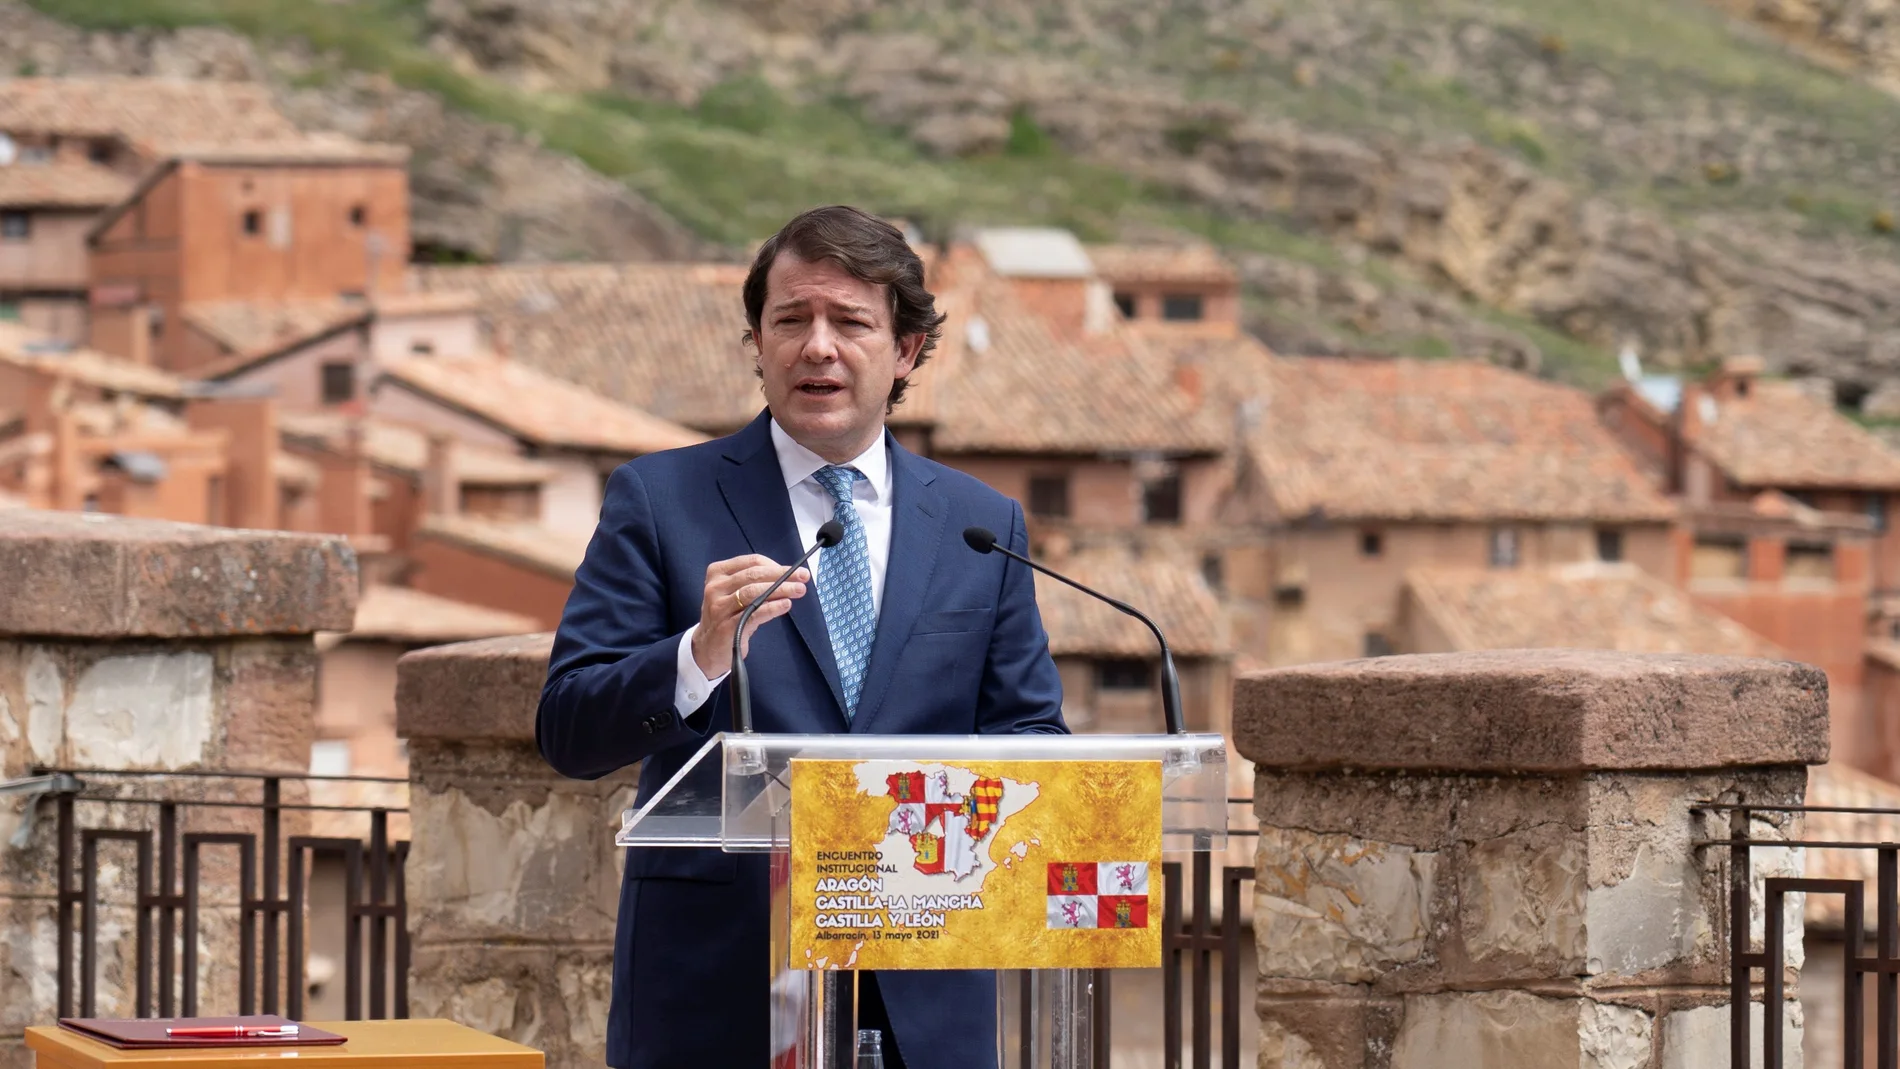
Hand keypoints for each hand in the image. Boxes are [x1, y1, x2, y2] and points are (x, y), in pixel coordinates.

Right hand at [691, 554, 809, 678]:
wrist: (708, 649)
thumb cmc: (727, 617)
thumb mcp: (737, 596)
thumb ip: (757, 584)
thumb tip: (790, 578)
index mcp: (717, 573)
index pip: (751, 562)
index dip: (776, 565)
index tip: (795, 570)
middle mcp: (715, 587)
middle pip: (754, 575)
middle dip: (782, 575)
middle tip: (803, 577)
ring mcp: (719, 607)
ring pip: (754, 592)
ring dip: (781, 589)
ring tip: (799, 590)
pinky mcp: (727, 627)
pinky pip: (754, 613)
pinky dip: (773, 607)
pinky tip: (786, 605)